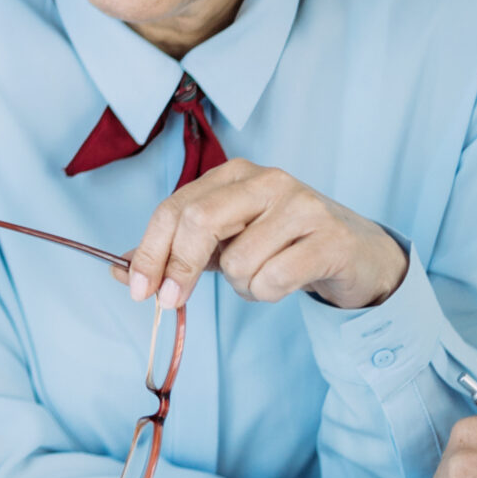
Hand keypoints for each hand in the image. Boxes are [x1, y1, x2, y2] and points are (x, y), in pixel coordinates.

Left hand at [120, 160, 406, 309]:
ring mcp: (302, 206)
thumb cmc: (282, 244)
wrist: (357, 254)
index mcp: (233, 175)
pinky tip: (286, 280)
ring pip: (238, 260)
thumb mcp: (225, 241)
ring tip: (263, 275)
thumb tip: (120, 270)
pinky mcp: (329, 239)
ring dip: (240, 285)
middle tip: (172, 301)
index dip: (149, 250)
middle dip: (177, 267)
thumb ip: (175, 251)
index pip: (174, 208)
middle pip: (198, 221)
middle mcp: (266, 180)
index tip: (137, 289)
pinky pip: (274, 278)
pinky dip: (268, 292)